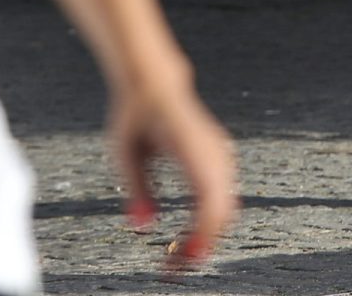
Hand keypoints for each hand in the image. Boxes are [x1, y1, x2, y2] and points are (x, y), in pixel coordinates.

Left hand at [110, 73, 238, 273]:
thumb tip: (140, 226)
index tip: (190, 258)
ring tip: (180, 256)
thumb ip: (135, 189)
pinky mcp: (219, 161)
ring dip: (208, 235)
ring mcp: (220, 155)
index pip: (209, 198)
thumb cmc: (135, 115)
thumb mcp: (124, 153)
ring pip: (226, 207)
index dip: (204, 232)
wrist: (154, 85)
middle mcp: (214, 152)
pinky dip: (210, 222)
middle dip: (203, 243)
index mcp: (191, 147)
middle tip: (175, 267)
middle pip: (222, 209)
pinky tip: (190, 236)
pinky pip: (223, 198)